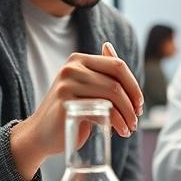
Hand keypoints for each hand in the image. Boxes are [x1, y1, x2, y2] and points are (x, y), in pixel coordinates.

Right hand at [12, 41, 142, 177]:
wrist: (41, 134)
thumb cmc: (69, 111)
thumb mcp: (85, 87)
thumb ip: (98, 71)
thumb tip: (109, 46)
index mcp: (78, 59)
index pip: (117, 65)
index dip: (134, 85)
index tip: (139, 104)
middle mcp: (71, 68)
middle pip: (116, 81)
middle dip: (132, 103)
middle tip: (136, 120)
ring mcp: (66, 84)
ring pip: (111, 95)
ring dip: (127, 114)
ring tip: (130, 129)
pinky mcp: (66, 103)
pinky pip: (102, 109)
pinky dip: (117, 122)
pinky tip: (119, 132)